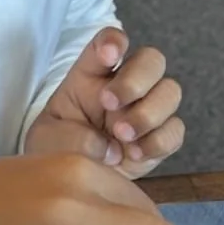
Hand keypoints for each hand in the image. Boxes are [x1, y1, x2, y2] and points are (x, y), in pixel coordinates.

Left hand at [24, 28, 183, 179]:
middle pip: (152, 60)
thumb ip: (72, 136)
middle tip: (110, 103)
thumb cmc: (57, 149)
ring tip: (121, 136)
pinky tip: (135, 154)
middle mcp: (125, 86)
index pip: (109, 42)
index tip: (110, 54)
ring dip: (148, 113)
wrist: (71, 184)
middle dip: (136, 79)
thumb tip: (107, 146)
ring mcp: (146, 110)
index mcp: (92, 74)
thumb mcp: (48, 139)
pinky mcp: (161, 138)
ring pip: (170, 92)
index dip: (114, 41)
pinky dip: (158, 142)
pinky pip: (175, 131)